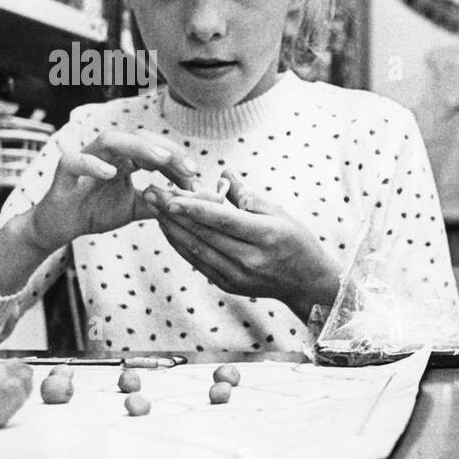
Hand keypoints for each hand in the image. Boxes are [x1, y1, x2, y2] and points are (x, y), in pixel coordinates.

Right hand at [26, 131, 199, 251]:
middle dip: (165, 150)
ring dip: (136, 147)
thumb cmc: (96, 211)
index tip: (196, 175)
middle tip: (188, 168)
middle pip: (138, 138)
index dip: (177, 159)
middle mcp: (106, 154)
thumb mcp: (135, 208)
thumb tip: (191, 203)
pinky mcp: (62, 173)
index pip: (154, 149)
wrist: (60, 227)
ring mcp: (84, 159)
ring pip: (109, 140)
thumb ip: (159, 202)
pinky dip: (92, 164)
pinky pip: (74, 161)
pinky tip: (111, 172)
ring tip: (160, 160)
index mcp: (124, 159)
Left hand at [144, 170, 339, 319]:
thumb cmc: (298, 242)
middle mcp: (250, 258)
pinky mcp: (228, 285)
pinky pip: (198, 262)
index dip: (194, 207)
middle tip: (150, 192)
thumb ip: (249, 196)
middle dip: (173, 212)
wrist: (307, 283)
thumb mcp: (281, 214)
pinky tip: (169, 229)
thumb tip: (224, 174)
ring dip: (172, 228)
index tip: (170, 194)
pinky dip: (181, 245)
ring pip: (196, 249)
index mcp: (266, 235)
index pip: (223, 220)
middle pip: (204, 234)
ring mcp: (238, 275)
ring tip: (154, 207)